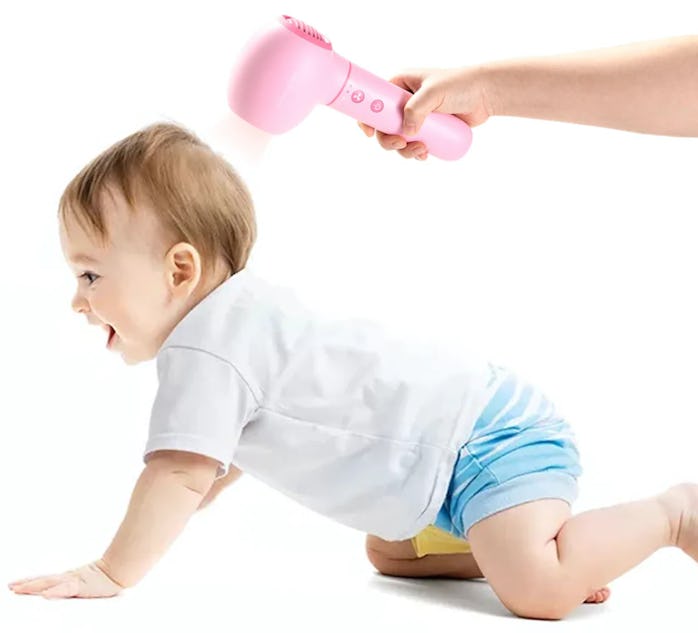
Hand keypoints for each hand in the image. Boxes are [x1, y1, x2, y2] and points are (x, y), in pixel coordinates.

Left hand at [8, 560, 124, 598]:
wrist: (122, 569)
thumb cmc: (109, 576)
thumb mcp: (91, 581)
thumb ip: (80, 582)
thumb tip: (71, 585)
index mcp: (70, 578)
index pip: (47, 580)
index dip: (31, 582)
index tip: (16, 584)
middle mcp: (70, 578)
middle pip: (44, 580)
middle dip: (26, 584)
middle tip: (10, 587)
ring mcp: (75, 580)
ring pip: (50, 583)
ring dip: (34, 587)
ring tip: (18, 590)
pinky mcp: (82, 585)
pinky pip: (66, 589)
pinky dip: (55, 592)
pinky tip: (44, 595)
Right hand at [358, 65, 493, 158]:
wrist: (485, 94)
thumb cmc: (460, 84)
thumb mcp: (433, 92)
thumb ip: (417, 109)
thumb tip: (406, 132)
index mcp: (401, 85)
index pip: (376, 100)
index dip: (368, 117)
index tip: (369, 132)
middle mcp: (405, 101)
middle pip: (384, 126)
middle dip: (389, 140)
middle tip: (401, 144)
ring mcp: (416, 117)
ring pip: (399, 139)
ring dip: (405, 150)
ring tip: (422, 150)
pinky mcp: (428, 130)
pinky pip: (414, 145)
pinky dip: (416, 153)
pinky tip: (424, 155)